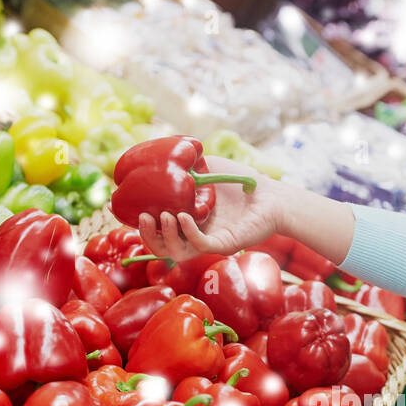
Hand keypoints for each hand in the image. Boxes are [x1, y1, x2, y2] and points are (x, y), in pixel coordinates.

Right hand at [137, 156, 283, 260]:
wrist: (272, 195)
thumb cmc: (243, 182)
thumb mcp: (208, 166)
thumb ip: (186, 162)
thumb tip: (157, 152)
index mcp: (187, 222)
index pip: (158, 231)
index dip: (142, 226)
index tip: (132, 209)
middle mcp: (195, 236)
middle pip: (162, 248)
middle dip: (147, 236)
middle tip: (143, 217)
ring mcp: (209, 243)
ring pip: (176, 253)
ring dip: (165, 237)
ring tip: (163, 216)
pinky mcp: (224, 245)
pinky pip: (199, 246)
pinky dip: (187, 233)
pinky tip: (184, 217)